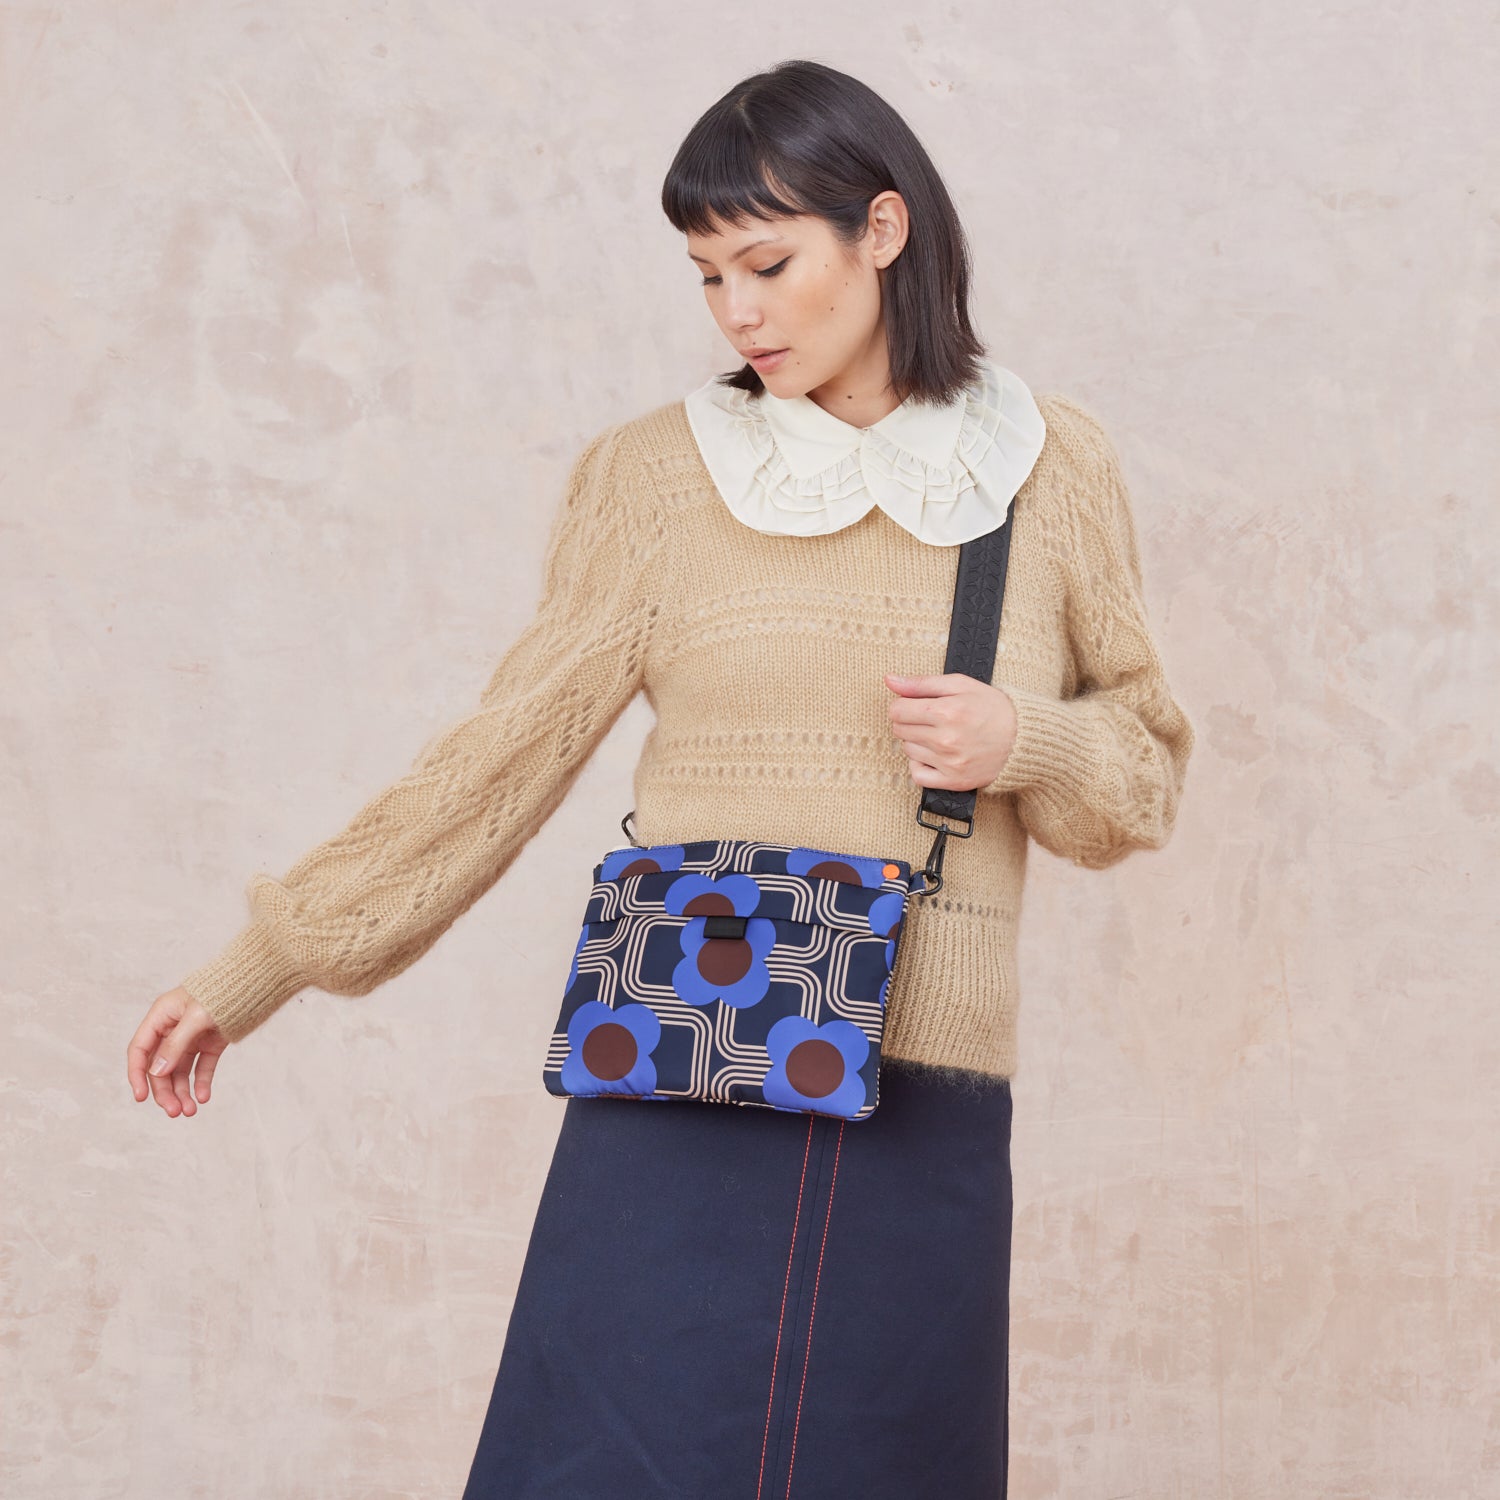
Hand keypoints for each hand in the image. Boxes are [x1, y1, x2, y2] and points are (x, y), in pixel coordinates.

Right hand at [126, 986, 228, 1117]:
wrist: (254, 983)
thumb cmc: (222, 991)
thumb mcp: (196, 1017)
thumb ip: (175, 1044)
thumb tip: (155, 1072)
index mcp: (161, 1016)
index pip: (140, 1050)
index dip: (137, 1074)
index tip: (141, 1097)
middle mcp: (172, 1029)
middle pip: (160, 1067)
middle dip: (165, 1091)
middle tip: (175, 1111)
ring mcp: (192, 1038)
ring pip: (180, 1071)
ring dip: (182, 1092)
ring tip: (190, 1111)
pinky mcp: (210, 1044)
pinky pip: (202, 1067)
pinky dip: (201, 1083)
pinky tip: (204, 1097)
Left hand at [884, 671, 1017, 791]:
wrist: (1022, 738)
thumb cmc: (991, 708)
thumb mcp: (959, 684)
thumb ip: (921, 683)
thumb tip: (889, 680)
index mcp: (946, 712)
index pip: (897, 710)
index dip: (903, 705)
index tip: (916, 706)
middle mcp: (946, 739)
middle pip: (900, 730)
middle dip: (910, 722)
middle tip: (930, 720)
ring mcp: (949, 763)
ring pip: (907, 751)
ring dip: (917, 742)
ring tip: (938, 735)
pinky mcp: (953, 780)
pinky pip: (917, 775)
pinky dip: (920, 765)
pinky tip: (933, 756)